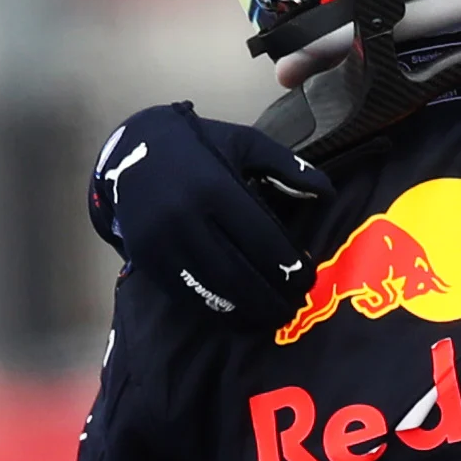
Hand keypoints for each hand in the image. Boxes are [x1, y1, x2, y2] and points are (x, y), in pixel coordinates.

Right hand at [90, 102, 333, 328]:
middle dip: (270, 297)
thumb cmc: (201, 146)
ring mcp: (162, 242)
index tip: (307, 278)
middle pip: (237, 271)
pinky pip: (185, 294)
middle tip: (294, 308)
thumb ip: (288, 166)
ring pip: (211, 290)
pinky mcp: (147, 259)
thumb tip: (328, 194)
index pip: (261, 238)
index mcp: (215, 186)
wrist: (133, 149)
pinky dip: (214, 309)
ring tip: (270, 318)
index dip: (288, 265)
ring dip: (245, 311)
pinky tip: (236, 315)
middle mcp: (185, 217)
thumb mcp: (247, 143)